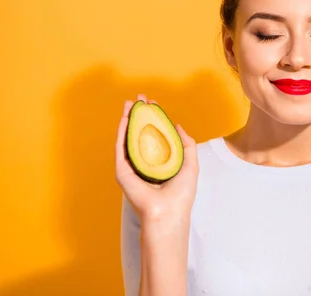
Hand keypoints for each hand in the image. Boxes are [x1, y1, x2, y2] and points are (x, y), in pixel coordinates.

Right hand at [115, 94, 199, 226]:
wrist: (168, 211)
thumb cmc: (181, 193)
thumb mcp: (190, 163)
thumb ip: (186, 144)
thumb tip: (177, 125)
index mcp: (158, 163)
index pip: (153, 136)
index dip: (153, 119)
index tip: (153, 104)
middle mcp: (143, 164)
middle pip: (138, 134)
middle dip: (139, 115)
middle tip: (140, 98)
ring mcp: (131, 167)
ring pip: (127, 138)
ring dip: (127, 119)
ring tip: (131, 103)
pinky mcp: (122, 171)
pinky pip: (120, 147)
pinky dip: (121, 131)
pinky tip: (124, 118)